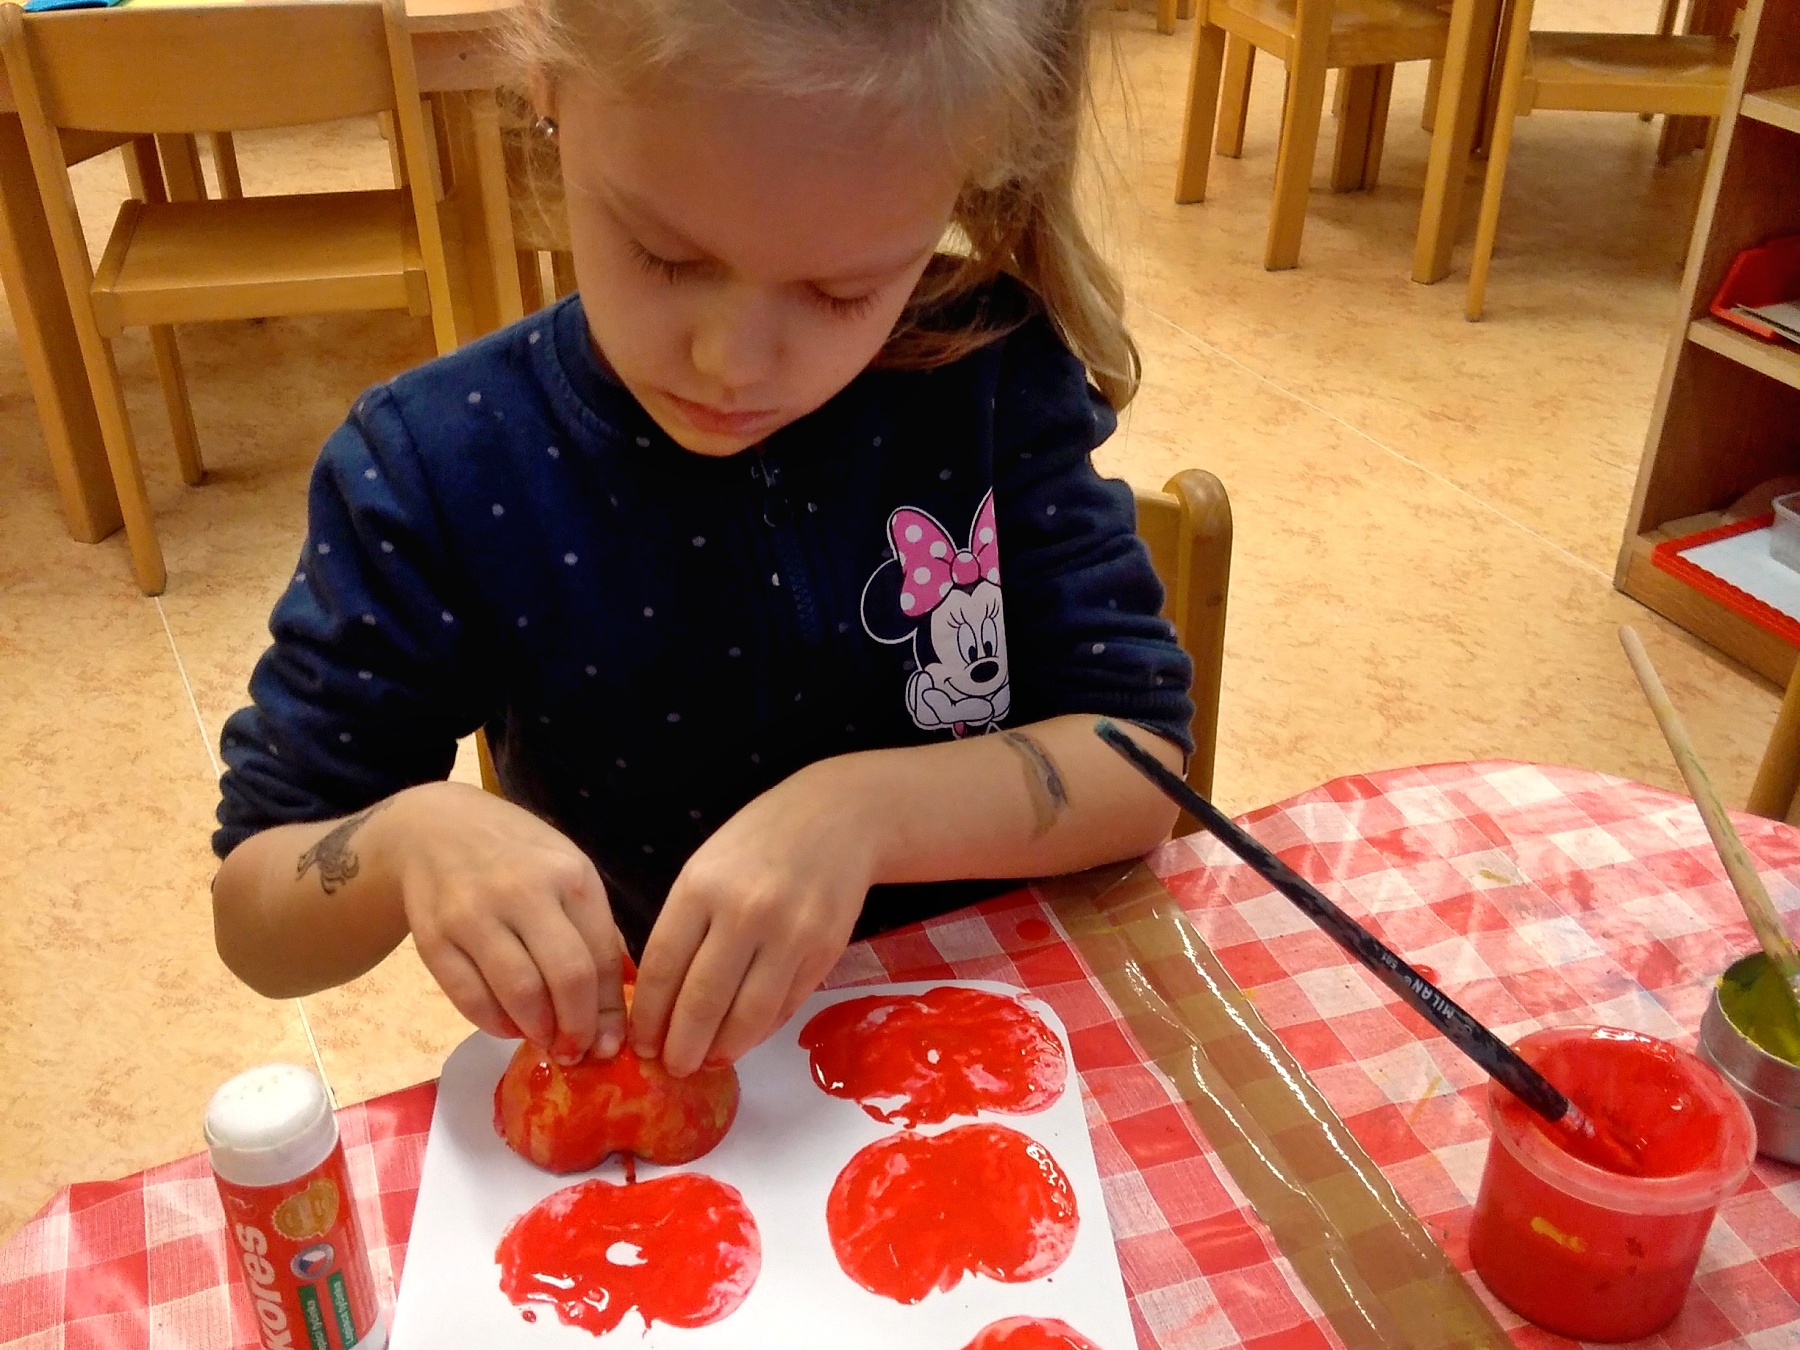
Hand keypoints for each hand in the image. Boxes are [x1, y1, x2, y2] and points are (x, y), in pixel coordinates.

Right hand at [377, 781, 627, 1062]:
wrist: (435, 829)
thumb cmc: (517, 854)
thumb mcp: (567, 869)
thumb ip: (593, 928)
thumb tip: (615, 1005)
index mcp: (570, 875)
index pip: (601, 956)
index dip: (609, 1010)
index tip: (611, 1043)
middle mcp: (523, 893)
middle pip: (566, 978)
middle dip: (578, 1028)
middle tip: (577, 1050)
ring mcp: (474, 915)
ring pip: (519, 994)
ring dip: (539, 1030)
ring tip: (546, 1039)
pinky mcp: (434, 939)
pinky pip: (470, 999)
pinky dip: (496, 1024)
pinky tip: (510, 1025)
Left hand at [630, 761, 877, 1076]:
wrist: (840, 818)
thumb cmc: (759, 843)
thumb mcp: (706, 869)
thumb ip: (684, 927)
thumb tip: (662, 1003)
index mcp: (701, 887)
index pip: (663, 968)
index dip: (649, 1016)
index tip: (641, 1044)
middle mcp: (746, 912)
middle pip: (703, 1000)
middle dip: (682, 1046)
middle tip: (673, 1067)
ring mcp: (791, 934)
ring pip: (748, 1015)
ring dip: (723, 1049)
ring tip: (707, 1062)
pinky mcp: (825, 951)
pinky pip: (785, 1005)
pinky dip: (761, 1030)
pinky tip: (744, 1037)